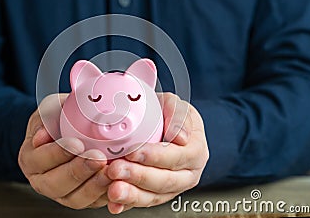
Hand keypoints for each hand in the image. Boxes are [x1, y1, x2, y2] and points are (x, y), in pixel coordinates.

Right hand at [18, 94, 110, 208]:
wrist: (71, 129)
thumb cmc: (59, 118)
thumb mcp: (51, 109)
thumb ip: (47, 117)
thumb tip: (42, 136)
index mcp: (30, 159)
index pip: (39, 160)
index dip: (58, 153)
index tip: (77, 144)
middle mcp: (42, 181)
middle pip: (55, 184)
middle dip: (78, 171)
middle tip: (97, 158)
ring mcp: (62, 194)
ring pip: (75, 198)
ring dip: (94, 186)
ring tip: (109, 171)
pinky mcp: (82, 199)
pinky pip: (94, 203)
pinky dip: (106, 194)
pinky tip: (117, 181)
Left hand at [106, 92, 208, 213]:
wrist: (164, 126)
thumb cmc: (168, 115)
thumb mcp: (174, 105)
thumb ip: (177, 114)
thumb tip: (180, 137)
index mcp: (196, 151)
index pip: (176, 156)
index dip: (154, 156)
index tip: (133, 152)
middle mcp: (188, 174)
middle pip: (165, 180)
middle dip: (138, 176)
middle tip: (116, 169)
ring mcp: (173, 188)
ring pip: (154, 196)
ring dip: (132, 194)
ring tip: (113, 189)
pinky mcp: (157, 195)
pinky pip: (143, 202)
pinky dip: (127, 204)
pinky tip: (114, 204)